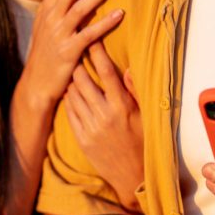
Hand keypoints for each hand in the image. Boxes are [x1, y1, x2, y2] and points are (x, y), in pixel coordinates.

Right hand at [19, 0, 122, 110]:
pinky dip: (104, 23)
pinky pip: (89, 34)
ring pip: (79, 7)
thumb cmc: (46, 54)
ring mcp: (59, 33)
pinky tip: (120, 14)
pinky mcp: (69, 51)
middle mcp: (51, 16)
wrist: (35, 85)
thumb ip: (58, 5)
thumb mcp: (47, 25)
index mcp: (47, 7)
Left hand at [65, 42, 143, 208]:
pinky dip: (68, 98)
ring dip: (71, 79)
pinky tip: (69, 91)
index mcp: (123, 106)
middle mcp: (104, 115)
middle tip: (74, 49)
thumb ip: (135, 92)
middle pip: (84, 80)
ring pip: (73, 94)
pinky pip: (69, 112)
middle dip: (78, 62)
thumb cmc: (143, 143)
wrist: (133, 177)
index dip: (98, 52)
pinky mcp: (81, 138)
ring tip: (70, 67)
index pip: (107, 72)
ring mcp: (90, 127)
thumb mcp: (145, 116)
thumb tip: (128, 69)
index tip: (92, 37)